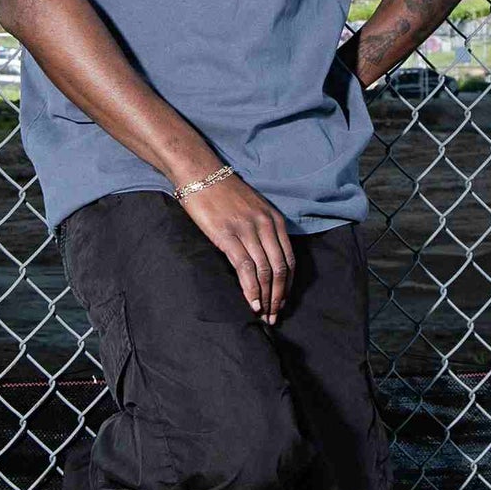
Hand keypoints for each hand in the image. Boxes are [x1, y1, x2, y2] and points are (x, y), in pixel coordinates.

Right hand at [179, 174, 294, 323]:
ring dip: (266, 298)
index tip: (282, 303)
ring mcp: (248, 231)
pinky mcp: (228, 236)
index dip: (288, 286)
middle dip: (279, 297)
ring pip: (265, 272)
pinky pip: (245, 268)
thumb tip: (266, 259)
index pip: (289, 260)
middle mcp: (266, 226)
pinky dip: (251, 289)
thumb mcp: (254, 209)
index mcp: (275, 221)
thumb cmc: (224, 193)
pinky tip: (251, 303)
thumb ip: (264, 230)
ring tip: (263, 315)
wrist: (201, 173)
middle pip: (280, 270)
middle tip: (274, 316)